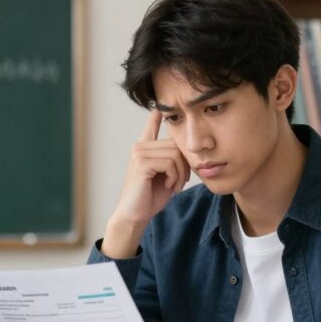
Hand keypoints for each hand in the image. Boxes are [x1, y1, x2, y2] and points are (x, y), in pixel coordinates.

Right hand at [101, 110, 189, 257]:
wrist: (135, 215)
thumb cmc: (150, 197)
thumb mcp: (165, 176)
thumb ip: (172, 161)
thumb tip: (185, 149)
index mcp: (144, 149)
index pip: (151, 126)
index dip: (157, 116)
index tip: (160, 105)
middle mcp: (140, 147)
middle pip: (176, 144)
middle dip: (184, 165)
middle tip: (181, 182)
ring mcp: (139, 154)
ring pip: (175, 154)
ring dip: (181, 173)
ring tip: (175, 186)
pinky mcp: (141, 164)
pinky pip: (170, 163)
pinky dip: (175, 177)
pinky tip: (169, 187)